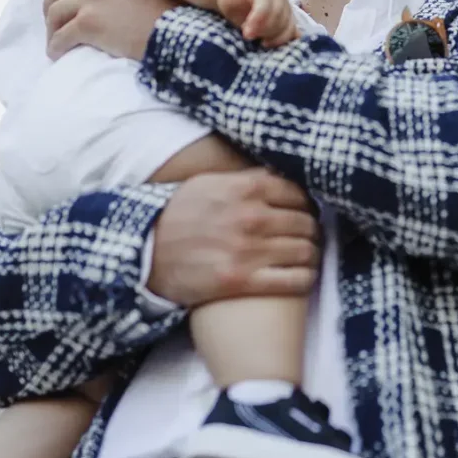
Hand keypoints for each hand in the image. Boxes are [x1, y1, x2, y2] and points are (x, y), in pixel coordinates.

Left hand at [44, 0, 178, 59]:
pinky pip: (61, 36)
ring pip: (55, 12)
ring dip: (52, 27)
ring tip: (55, 38)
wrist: (173, 34)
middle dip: (52, 2)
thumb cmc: (169, 13)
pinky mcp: (86, 24)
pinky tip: (57, 53)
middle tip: (53, 17)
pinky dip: (55, 46)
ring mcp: (90, 0)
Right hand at [149, 167, 319, 305]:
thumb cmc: (177, 215)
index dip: (306, 206)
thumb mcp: (209, 183)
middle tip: (308, 239)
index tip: (304, 214)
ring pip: (306, 251)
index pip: (300, 195)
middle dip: (311, 232)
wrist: (145, 252)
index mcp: (246, 188)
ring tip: (308, 258)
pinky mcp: (243, 281)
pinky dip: (305, 278)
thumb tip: (277, 176)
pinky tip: (302, 276)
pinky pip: (295, 280)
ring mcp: (249, 250)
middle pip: (306, 223)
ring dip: (312, 255)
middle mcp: (252, 217)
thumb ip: (246, 179)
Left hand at [218, 0, 298, 47]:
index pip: (265, 4)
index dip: (257, 21)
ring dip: (273, 38)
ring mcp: (286, 5)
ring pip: (288, 25)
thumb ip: (236, 14)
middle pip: (279, 16)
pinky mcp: (290, 16)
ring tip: (259, 40)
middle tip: (249, 36)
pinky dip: (285, 39)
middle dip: (264, 31)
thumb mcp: (227, 1)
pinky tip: (272, 43)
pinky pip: (293, 30)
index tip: (246, 34)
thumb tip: (249, 33)